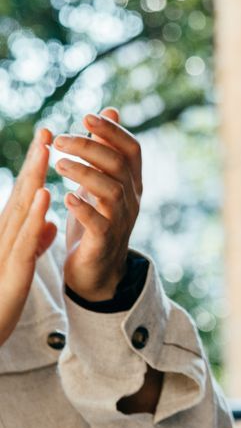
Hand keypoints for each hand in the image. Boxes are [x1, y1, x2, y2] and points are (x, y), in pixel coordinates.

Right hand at [0, 129, 57, 347]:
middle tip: (47, 129)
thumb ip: (34, 242)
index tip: (48, 139)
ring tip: (46, 150)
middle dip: (35, 161)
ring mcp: (4, 250)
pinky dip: (35, 215)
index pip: (25, 195)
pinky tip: (46, 195)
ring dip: (34, 178)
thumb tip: (49, 224)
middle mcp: (3, 235)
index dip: (36, 168)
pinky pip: (25, 238)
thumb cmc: (0, 298)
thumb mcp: (22, 265)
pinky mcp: (12, 269)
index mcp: (9, 234)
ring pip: (21, 209)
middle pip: (22, 193)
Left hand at [52, 109, 142, 302]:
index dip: (113, 131)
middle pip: (119, 165)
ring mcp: (121, 220)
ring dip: (85, 174)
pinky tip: (65, 197)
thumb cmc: (97, 220)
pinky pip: (100, 223)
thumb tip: (110, 109)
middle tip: (60, 139)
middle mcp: (132, 198)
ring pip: (111, 191)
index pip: (132, 149)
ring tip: (58, 164)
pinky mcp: (106, 241)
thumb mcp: (102, 180)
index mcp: (131, 182)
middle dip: (91, 148)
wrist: (98, 270)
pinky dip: (83, 208)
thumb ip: (106, 148)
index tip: (86, 117)